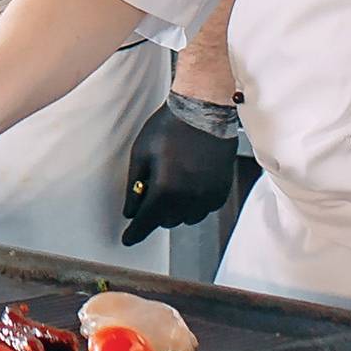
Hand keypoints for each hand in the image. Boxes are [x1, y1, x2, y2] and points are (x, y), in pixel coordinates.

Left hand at [121, 99, 238, 245]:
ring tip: (171, 185)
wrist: (204, 111)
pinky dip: (194, 203)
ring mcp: (209, 195)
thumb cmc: (168, 129)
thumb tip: (131, 212)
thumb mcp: (140, 154)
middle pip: (167, 221)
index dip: (135, 233)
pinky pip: (204, 209)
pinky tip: (188, 185)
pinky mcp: (223, 189)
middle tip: (150, 192)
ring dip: (175, 210)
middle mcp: (190, 197)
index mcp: (166, 190)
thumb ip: (134, 187)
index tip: (128, 240)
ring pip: (187, 218)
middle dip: (155, 213)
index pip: (147, 222)